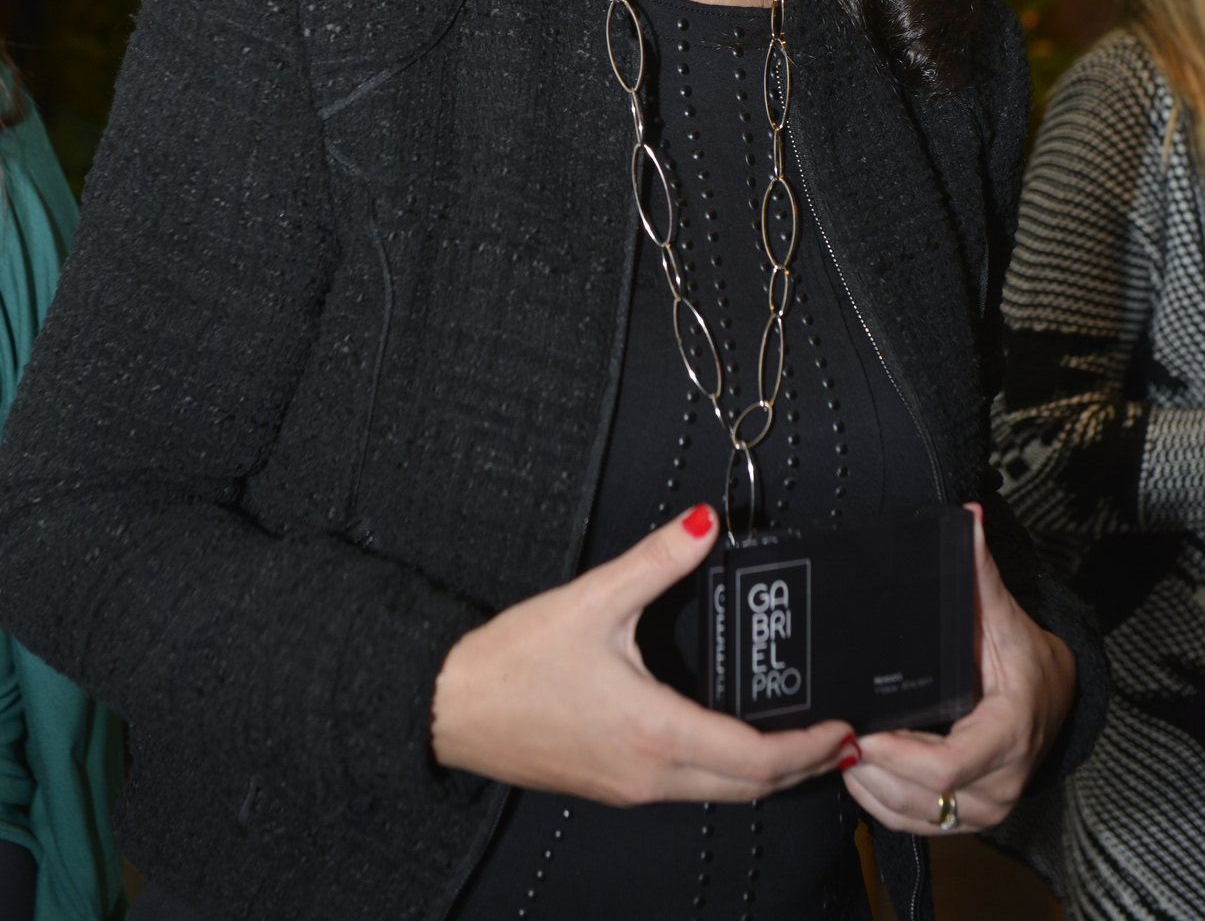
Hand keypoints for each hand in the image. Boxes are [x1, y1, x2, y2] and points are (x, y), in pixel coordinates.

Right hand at [431, 503, 856, 804]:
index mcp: (654, 732)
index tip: (845, 727)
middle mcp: (650, 772)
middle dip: (803, 767)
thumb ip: (655, 561)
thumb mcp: (591, 601)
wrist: (449, 710)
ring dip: (765, 774)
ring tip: (799, 740)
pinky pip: (688, 787)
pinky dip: (726, 772)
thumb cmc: (513, 663)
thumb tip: (703, 523)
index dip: (808, 747)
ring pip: (719, 793)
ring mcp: (631, 786)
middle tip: (841, 739)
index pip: (755, 758)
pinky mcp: (613, 783)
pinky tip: (729, 739)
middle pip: (748, 788)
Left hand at [841, 502, 1075, 833]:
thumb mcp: (1005, 614)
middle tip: (832, 735)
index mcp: (1008, 734)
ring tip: (838, 750)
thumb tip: (969, 519)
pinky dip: (882, 803)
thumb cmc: (1028, 659)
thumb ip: (981, 570)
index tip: (861, 732)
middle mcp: (1001, 780)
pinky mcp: (970, 815)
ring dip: (870, 787)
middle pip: (922, 795)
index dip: (898, 754)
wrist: (1056, 697)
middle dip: (871, 768)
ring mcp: (986, 804)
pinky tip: (860, 773)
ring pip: (914, 815)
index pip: (947, 765)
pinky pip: (918, 824)